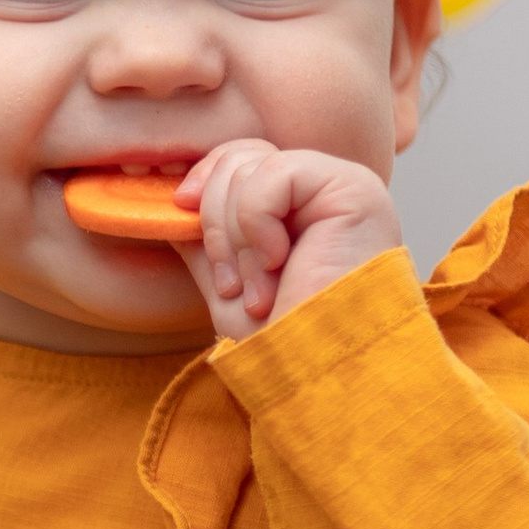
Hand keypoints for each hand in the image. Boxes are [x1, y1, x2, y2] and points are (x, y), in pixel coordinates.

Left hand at [176, 140, 402, 339]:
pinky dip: (257, 224)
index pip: (241, 159)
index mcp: (302, 210)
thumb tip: (176, 203)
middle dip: (216, 225)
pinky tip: (280, 262)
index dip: (204, 181)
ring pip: (249, 167)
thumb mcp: (230, 289)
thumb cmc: (283, 342)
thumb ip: (208, 243)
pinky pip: (273, 175)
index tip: (179, 212)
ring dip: (237, 240)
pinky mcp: (352, 189)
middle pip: (238, 158)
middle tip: (236, 285)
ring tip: (262, 288)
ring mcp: (342, 186)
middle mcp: (325, 192)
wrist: (317, 370)